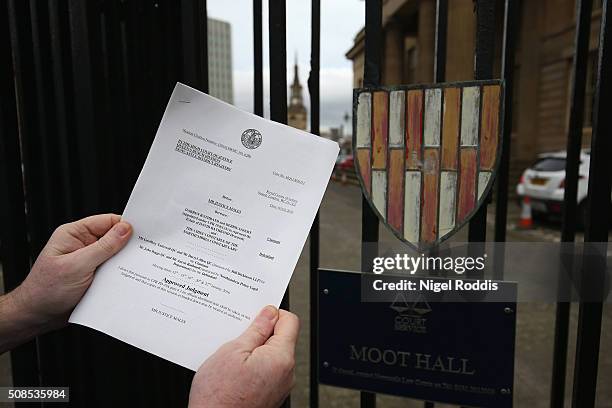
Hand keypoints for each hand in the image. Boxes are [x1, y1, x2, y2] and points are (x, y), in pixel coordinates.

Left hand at [12, 214, 131, 329]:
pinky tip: (126, 280)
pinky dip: (120, 275)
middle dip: (127, 246)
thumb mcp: (77, 266)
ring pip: (115, 256)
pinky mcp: (93, 275)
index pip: (107, 221)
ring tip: (134, 269)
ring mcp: (88, 260)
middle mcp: (82, 245)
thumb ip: (103, 247)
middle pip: (113, 238)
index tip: (143, 233)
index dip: (125, 226)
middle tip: (142, 253)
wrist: (37, 317)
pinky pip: (112, 270)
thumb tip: (124, 229)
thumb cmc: (46, 291)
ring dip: (124, 263)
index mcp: (74, 234)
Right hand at [189, 306, 298, 407]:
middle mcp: (286, 373)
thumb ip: (256, 329)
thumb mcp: (233, 351)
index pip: (290, 321)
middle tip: (238, 337)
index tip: (256, 314)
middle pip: (281, 339)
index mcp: (281, 358)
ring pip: (272, 355)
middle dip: (261, 333)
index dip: (272, 314)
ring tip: (233, 358)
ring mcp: (280, 386)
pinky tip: (235, 371)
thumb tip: (270, 313)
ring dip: (255, 351)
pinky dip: (254, 366)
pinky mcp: (271, 395)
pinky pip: (267, 370)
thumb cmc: (219, 396)